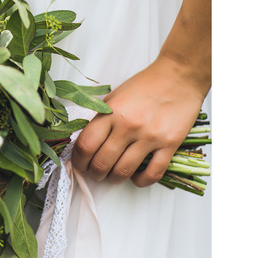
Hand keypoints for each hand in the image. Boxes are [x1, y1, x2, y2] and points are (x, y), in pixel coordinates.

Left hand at [76, 57, 208, 185]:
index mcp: (111, 112)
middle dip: (95, 173)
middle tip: (97, 173)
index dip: (79, 161)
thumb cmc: (146, 85)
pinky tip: (137, 177)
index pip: (86, 145)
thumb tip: (88, 145)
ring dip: (114, 179)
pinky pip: (153, 173)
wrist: (179, 76)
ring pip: (123, 171)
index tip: (81, 164)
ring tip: (114, 176)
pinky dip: (141, 181)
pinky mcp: (170, 143)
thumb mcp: (116, 97)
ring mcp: (150, 136)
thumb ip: (102, 119)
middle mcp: (129, 125)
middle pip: (102, 162)